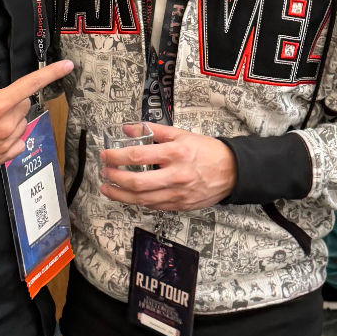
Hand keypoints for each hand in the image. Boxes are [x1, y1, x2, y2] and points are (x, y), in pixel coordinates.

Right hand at [0, 56, 73, 195]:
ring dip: (11, 117)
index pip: (30, 85)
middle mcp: (4, 126)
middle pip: (24, 104)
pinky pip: (18, 142)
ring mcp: (3, 145)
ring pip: (21, 122)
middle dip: (12, 98)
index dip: (51, 72)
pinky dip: (11, 135)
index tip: (68, 65)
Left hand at [99, 123, 236, 210]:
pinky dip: (138, 201)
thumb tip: (128, 129)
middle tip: (104, 173)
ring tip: (108, 189)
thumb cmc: (207, 151)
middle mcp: (175, 175)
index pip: (137, 156)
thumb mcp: (181, 134)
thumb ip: (153, 131)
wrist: (232, 171)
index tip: (105, 155)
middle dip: (114, 179)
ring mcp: (178, 194)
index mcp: (175, 153)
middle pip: (136, 183)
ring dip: (120, 195)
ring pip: (141, 199)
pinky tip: (129, 196)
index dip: (116, 157)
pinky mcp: (180, 206)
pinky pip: (153, 206)